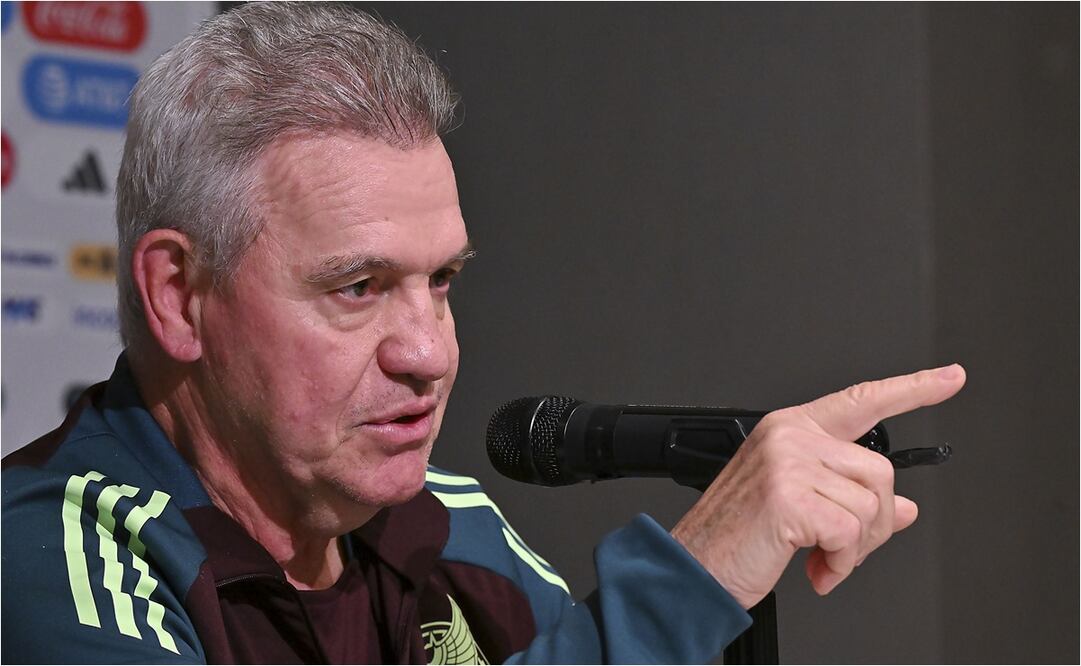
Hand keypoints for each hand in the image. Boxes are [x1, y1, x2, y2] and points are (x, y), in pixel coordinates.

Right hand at [670, 364, 965, 608]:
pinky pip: (850, 532)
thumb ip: (850, 499)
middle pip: (879, 472)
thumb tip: (902, 509)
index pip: (861, 401)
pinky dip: (841, 562)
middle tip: (839, 551)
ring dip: (854, 550)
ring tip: (819, 559)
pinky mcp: (789, 495)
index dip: (912, 389)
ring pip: (870, 505)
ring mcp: (788, 461)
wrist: (693, 569)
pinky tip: (815, 568)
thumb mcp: (800, 510)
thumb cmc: (735, 538)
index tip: (950, 377)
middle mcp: (789, 436)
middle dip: (872, 525)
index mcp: (790, 430)